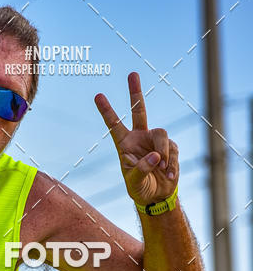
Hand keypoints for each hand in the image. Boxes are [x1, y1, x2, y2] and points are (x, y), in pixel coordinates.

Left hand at [94, 72, 178, 205]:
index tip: (98, 95)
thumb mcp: (134, 182)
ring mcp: (156, 140)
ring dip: (163, 153)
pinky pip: (173, 151)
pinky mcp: (171, 147)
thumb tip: (156, 156)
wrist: (157, 196)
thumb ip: (141, 169)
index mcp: (125, 144)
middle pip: (139, 111)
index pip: (114, 125)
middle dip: (135, 93)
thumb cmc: (140, 188)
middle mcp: (140, 137)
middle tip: (132, 74)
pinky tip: (168, 175)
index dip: (107, 111)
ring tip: (162, 170)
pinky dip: (171, 164)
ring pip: (162, 135)